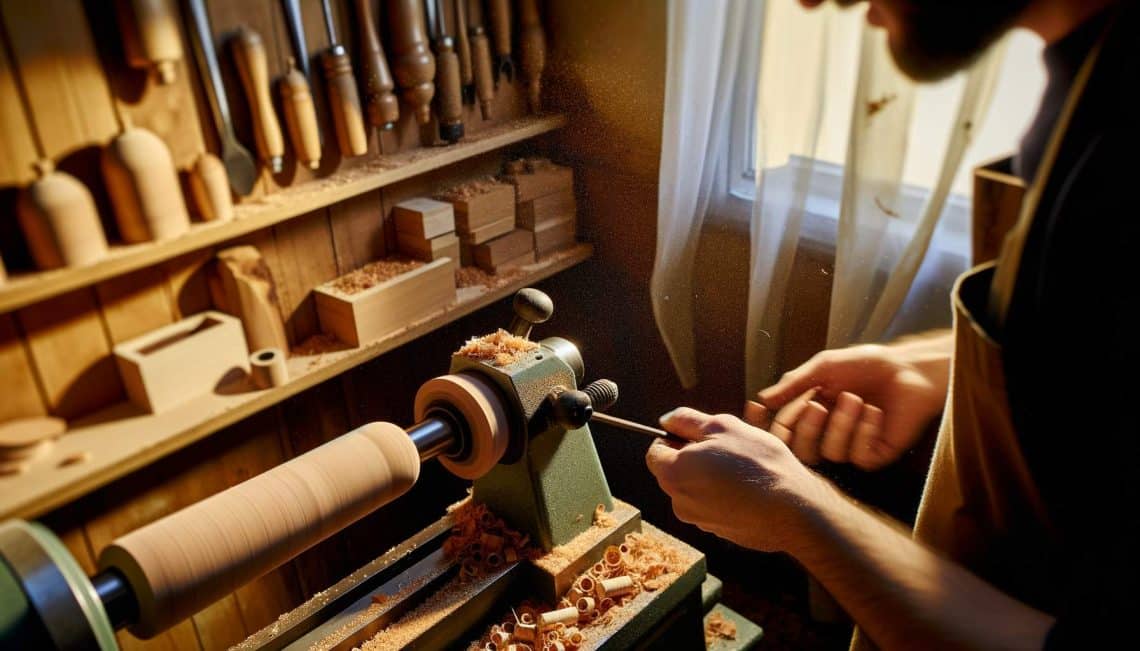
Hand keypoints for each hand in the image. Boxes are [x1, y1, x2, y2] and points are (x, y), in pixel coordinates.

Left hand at [645, 407, 827, 551]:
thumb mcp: (723, 426)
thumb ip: (687, 420)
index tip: (700, 435)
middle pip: (675, 471)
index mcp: (672, 474)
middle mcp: (678, 502)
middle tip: (728, 449)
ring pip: (696, 488)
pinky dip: (725, 496)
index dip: (675, 438)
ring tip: (743, 470)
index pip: (655, 451)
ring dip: (712, 476)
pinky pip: (714, 506)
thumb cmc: (759, 464)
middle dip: (695, 457)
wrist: (794, 511)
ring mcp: (699, 520)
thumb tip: (667, 420)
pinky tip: (749, 489)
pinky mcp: (719, 532)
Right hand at [747, 341, 948, 469]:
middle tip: (817, 403)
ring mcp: (850, 447)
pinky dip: (863, 431)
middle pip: (798, 450)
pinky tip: (874, 412)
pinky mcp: (874, 455)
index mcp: (810, 413)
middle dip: (805, 427)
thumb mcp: (823, 368)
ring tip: (856, 399)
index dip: (765, 425)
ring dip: (841, 423)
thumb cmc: (866, 364)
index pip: (779, 430)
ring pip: (828, 453)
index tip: (755, 408)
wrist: (908, 369)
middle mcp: (826, 433)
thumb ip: (793, 384)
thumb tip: (763, 398)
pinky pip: (856, 456)